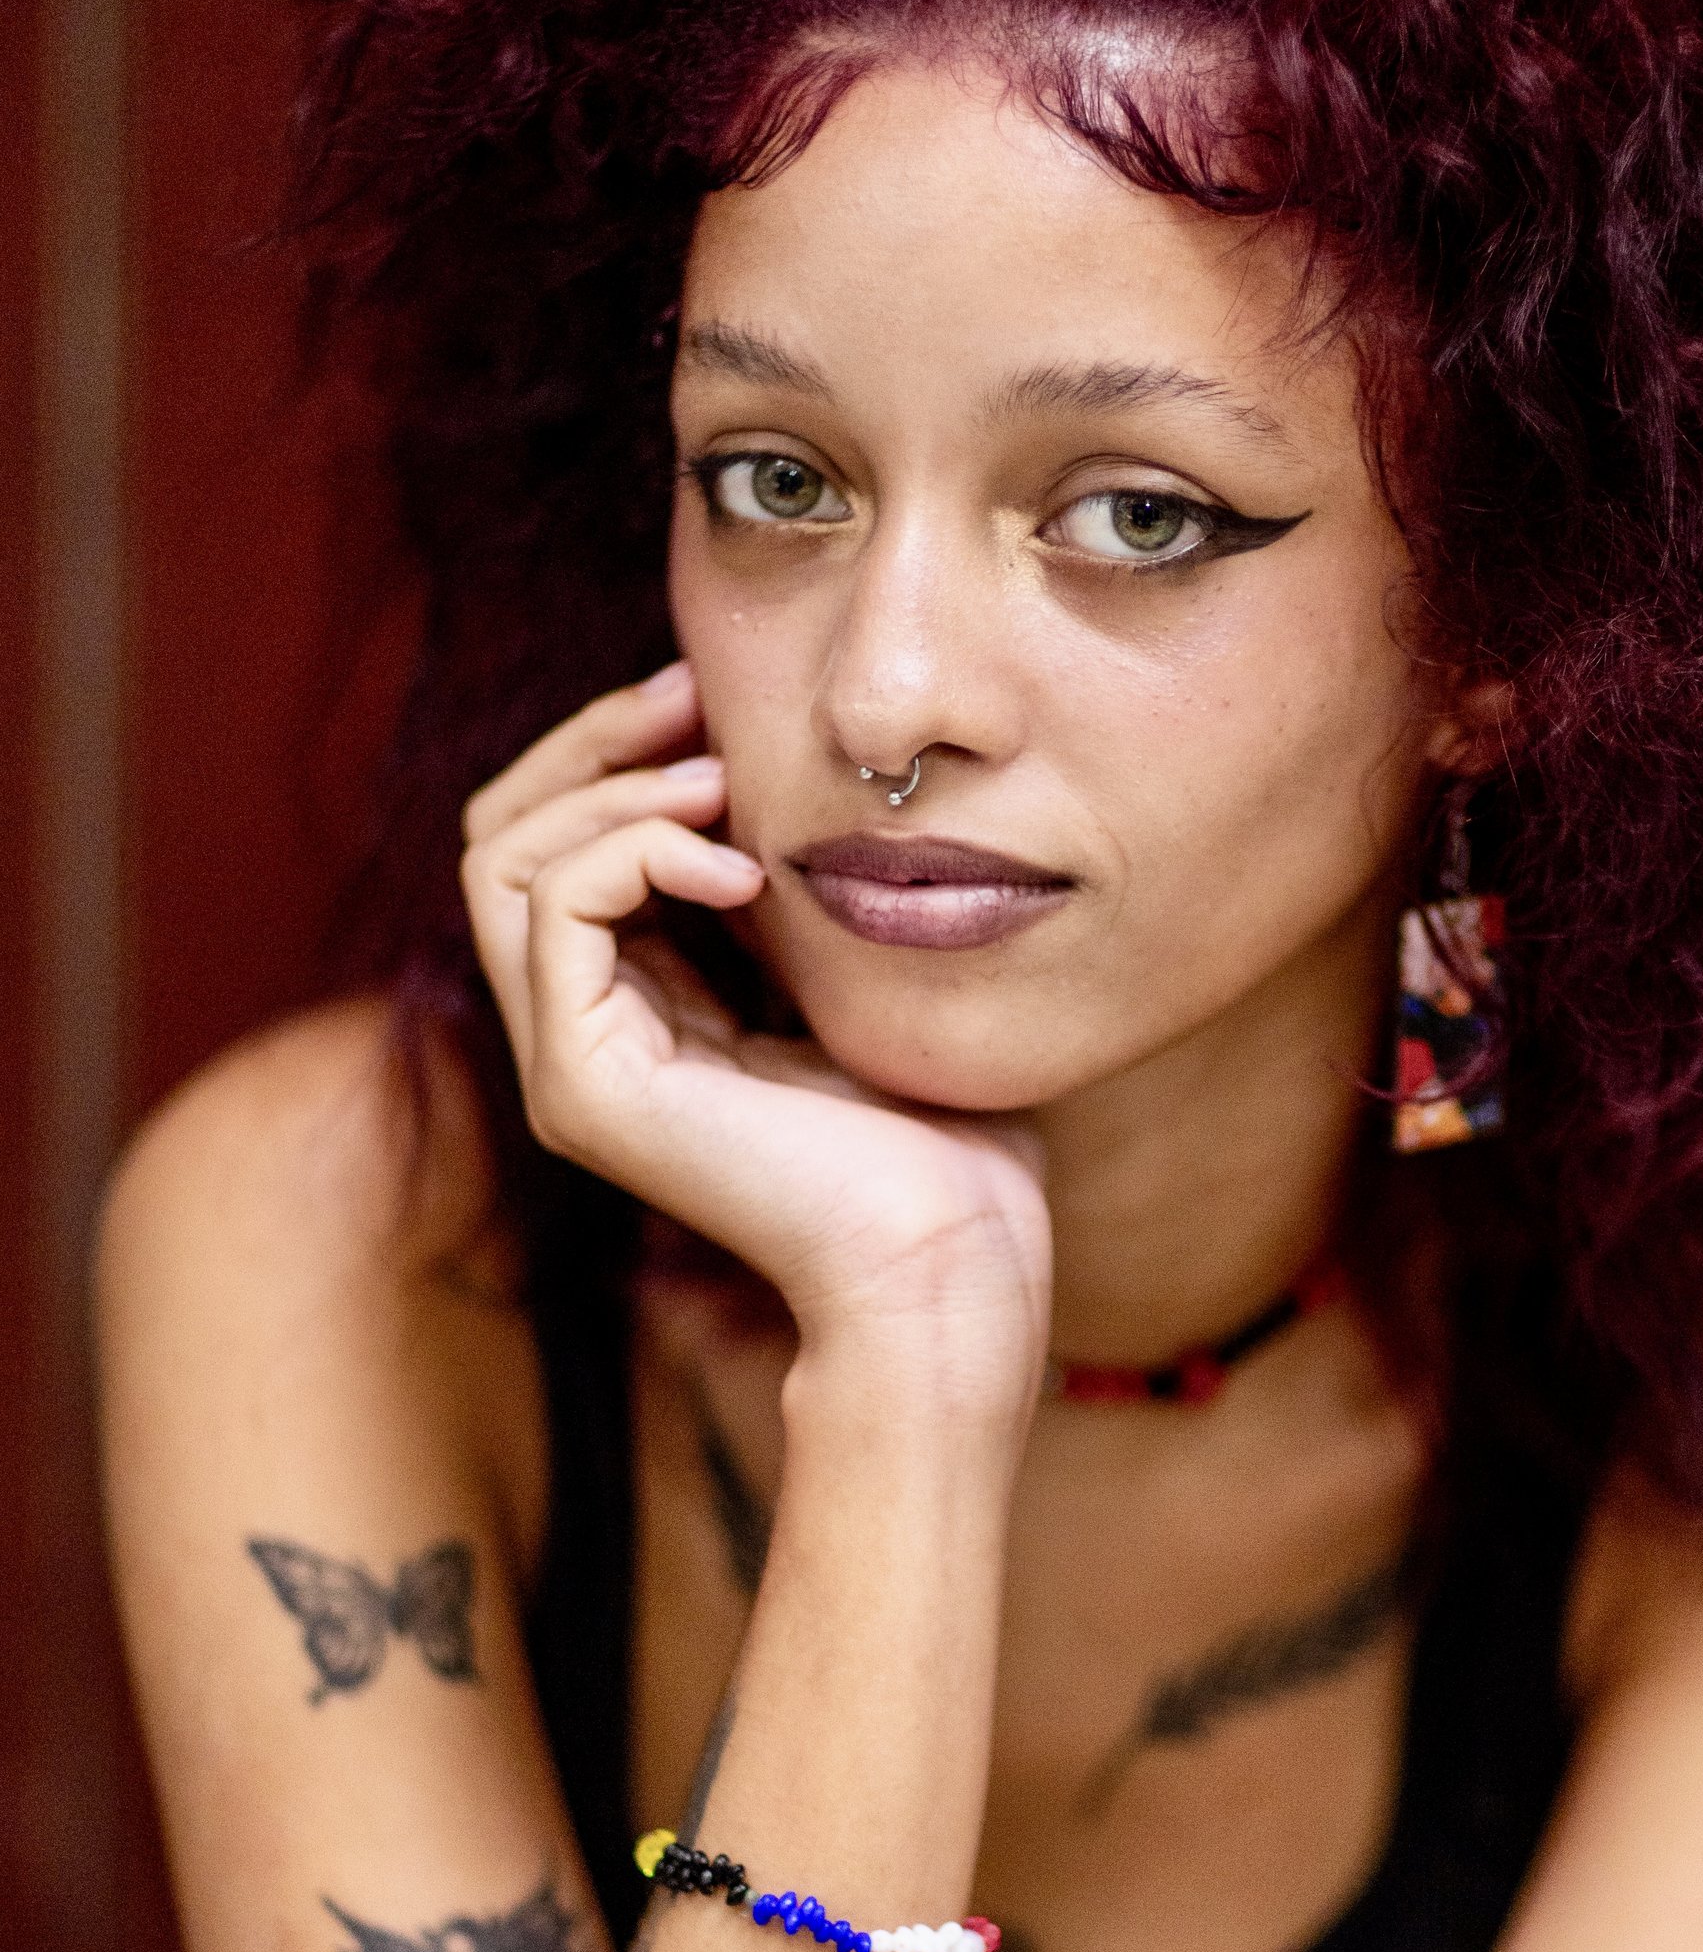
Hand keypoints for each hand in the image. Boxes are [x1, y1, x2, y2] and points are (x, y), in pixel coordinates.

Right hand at [461, 664, 1050, 1409]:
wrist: (953, 1256)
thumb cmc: (941, 1133)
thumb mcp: (847, 971)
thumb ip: (784, 890)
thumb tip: (753, 774)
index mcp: (637, 1013)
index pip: (556, 846)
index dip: (617, 753)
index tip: (713, 695)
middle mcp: (580, 1039)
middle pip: (500, 839)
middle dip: (590, 744)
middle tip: (694, 695)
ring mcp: (569, 1067)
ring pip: (500, 863)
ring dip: (610, 789)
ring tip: (721, 786)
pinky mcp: (585, 1087)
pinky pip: (554, 910)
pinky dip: (636, 852)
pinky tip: (740, 869)